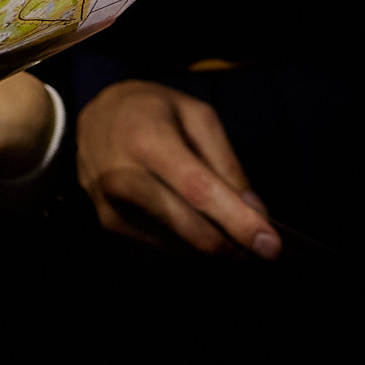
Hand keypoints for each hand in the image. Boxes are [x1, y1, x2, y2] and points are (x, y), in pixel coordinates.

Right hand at [75, 79, 280, 259]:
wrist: (93, 120)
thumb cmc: (150, 112)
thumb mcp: (195, 116)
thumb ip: (226, 161)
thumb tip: (254, 211)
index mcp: (147, 141)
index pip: (198, 191)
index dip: (238, 222)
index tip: (271, 246)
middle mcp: (122, 179)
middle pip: (190, 230)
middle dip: (233, 245)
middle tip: (260, 246)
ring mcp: (109, 209)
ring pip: (179, 249)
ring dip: (211, 246)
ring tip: (223, 227)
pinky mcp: (107, 229)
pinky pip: (160, 252)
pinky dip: (185, 246)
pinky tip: (191, 225)